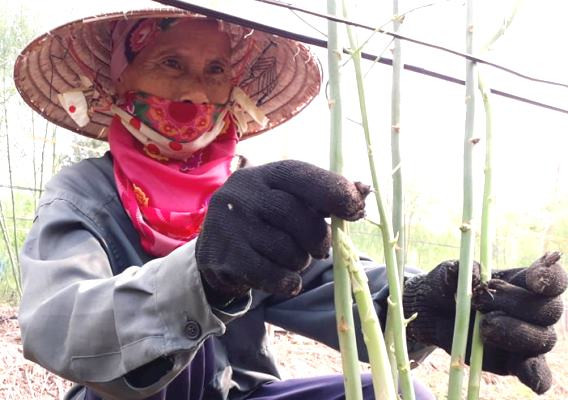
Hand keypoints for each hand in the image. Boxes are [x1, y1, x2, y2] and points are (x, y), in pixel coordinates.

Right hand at [196, 160, 368, 302]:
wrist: (216, 246)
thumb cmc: (266, 219)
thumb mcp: (291, 198)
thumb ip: (325, 194)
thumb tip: (364, 190)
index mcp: (265, 174)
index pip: (301, 175)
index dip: (334, 191)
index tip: (357, 210)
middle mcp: (244, 193)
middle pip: (297, 216)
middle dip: (318, 238)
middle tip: (321, 249)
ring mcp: (230, 224)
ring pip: (286, 249)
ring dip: (300, 261)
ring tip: (293, 259)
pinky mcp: (225, 256)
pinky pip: (270, 274)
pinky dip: (288, 281)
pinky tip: (288, 279)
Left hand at [403, 252, 566, 393]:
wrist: (429, 313)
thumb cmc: (445, 288)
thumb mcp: (447, 275)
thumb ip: (461, 272)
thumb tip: (475, 275)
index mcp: (521, 281)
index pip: (551, 279)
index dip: (550, 278)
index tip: (534, 280)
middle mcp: (531, 309)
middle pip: (548, 310)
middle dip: (518, 305)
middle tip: (482, 306)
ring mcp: (526, 337)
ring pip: (543, 339)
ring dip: (516, 333)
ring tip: (483, 329)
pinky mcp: (514, 361)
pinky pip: (537, 372)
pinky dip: (537, 374)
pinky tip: (530, 376)